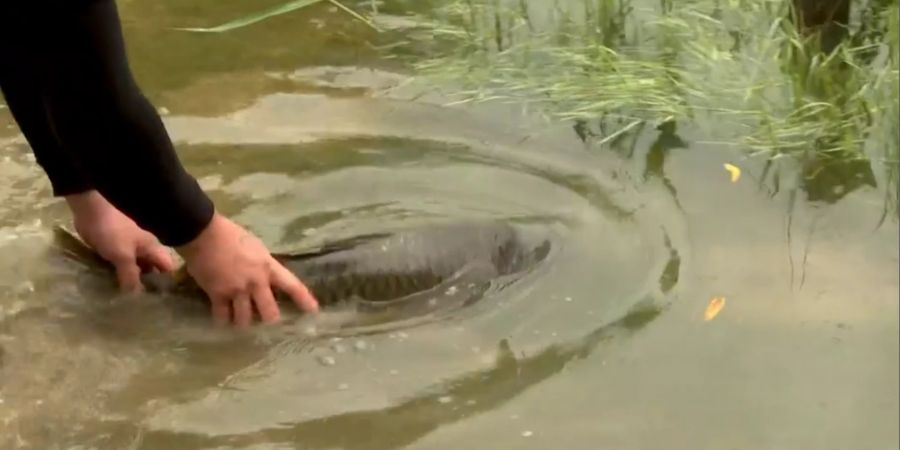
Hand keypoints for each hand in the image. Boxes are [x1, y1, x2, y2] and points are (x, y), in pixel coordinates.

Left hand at [65, 190, 175, 291]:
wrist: (90, 210)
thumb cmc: (112, 231)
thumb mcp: (123, 256)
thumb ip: (130, 276)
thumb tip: (136, 297)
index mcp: (151, 247)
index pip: (166, 266)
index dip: (166, 281)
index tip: (161, 298)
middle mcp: (143, 248)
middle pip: (150, 268)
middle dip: (147, 283)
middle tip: (142, 302)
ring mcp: (127, 247)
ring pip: (134, 266)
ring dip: (131, 279)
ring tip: (126, 297)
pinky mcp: (112, 247)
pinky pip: (119, 263)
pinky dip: (117, 273)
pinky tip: (112, 284)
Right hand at [176, 213, 318, 326]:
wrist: (204, 234)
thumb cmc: (230, 235)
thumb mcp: (256, 247)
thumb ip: (262, 265)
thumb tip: (264, 277)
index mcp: (268, 267)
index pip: (292, 286)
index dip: (304, 300)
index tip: (313, 311)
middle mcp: (256, 282)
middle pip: (269, 312)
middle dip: (270, 321)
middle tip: (269, 326)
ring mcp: (237, 290)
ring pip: (245, 319)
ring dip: (244, 324)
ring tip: (243, 327)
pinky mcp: (217, 294)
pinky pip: (222, 316)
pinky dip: (223, 322)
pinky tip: (223, 325)